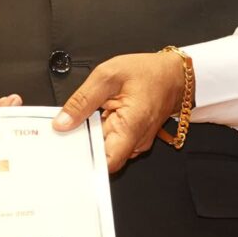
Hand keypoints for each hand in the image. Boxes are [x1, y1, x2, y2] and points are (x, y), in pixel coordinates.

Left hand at [54, 49, 187, 171]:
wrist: (175, 74)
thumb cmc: (148, 72)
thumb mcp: (108, 75)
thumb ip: (82, 100)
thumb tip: (62, 122)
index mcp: (130, 128)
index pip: (105, 164)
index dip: (84, 159)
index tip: (69, 146)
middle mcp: (135, 142)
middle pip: (101, 157)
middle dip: (84, 144)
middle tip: (73, 125)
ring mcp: (135, 143)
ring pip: (106, 150)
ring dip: (93, 137)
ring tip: (90, 115)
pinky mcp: (133, 139)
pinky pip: (112, 142)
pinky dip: (102, 132)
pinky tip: (100, 116)